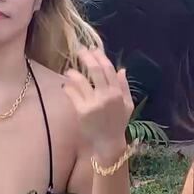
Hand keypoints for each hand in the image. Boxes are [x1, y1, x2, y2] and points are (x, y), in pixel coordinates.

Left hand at [63, 41, 133, 161]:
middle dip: (86, 57)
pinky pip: (71, 93)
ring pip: (80, 80)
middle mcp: (107, 96)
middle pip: (95, 70)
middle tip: (80, 50)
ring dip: (73, 73)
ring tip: (70, 71)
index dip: (100, 56)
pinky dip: (67, 87)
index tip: (93, 49)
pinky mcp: (82, 111)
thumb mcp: (128, 106)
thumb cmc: (118, 124)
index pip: (109, 69)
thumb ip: (125, 87)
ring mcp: (93, 103)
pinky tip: (66, 86)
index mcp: (118, 94)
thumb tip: (122, 69)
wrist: (108, 143)